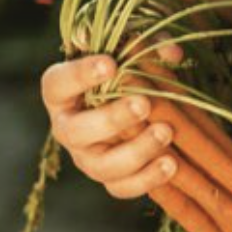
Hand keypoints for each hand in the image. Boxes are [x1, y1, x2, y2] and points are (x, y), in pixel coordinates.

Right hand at [39, 37, 185, 199]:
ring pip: (100, 166)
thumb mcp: (135, 49)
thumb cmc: (128, 68)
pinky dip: (147, 179)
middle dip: (111, 119)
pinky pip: (122, 188)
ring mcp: (87, 156)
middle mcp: (68, 128)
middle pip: (76, 132)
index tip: (110, 64)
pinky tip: (172, 163)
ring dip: (136, 152)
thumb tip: (173, 54)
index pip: (59, 83)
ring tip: (165, 132)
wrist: (137, 102)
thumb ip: (151, 44)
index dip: (80, 75)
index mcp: (63, 92)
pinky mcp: (109, 178)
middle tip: (144, 104)